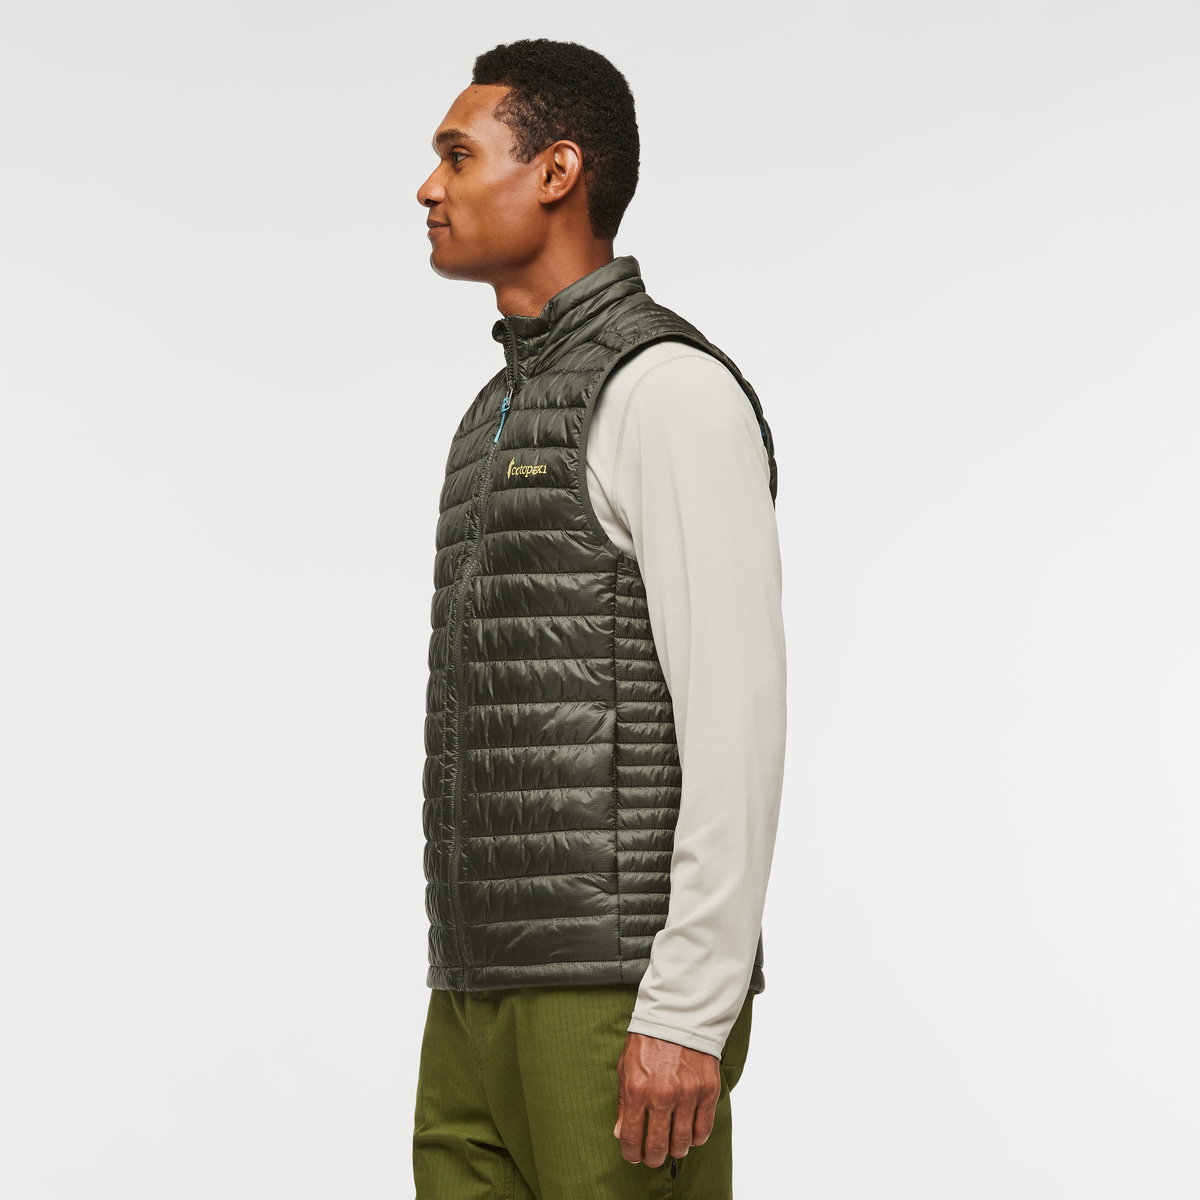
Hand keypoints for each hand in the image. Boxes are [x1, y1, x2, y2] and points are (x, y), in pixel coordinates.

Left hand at [613, 1031, 720, 1167]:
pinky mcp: (707, 1091)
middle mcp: (662, 1095)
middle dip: (653, 1158)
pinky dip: (696, 1138)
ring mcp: (687, 1094)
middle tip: (653, 1158)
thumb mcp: (625, 1066)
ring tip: (672, 1146)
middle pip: (657, 1146)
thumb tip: (620, 1132)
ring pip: (682, 1143)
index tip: (633, 1156)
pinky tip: (690, 1135)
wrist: (679, 1016)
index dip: (631, 1153)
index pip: (630, 1137)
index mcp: (636, 1089)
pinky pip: (703, 1129)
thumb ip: (622, 1101)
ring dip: (675, 1150)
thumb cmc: (649, 1040)